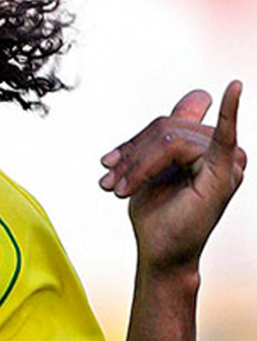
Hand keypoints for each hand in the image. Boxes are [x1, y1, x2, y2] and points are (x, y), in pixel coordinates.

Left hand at [99, 82, 246, 273]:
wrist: (159, 251)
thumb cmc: (158, 213)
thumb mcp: (154, 167)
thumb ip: (170, 134)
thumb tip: (200, 96)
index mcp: (207, 146)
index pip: (173, 118)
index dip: (138, 139)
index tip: (110, 163)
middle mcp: (223, 151)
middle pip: (166, 126)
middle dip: (131, 154)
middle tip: (108, 181)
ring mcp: (226, 163)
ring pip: (168, 138)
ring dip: (136, 164)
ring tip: (119, 189)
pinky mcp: (221, 175)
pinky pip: (222, 137)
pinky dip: (229, 112)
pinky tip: (232, 89)